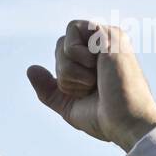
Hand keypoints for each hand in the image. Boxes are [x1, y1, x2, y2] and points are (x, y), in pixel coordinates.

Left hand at [27, 19, 155, 151]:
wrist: (124, 122)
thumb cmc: (103, 117)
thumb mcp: (68, 105)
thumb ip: (49, 89)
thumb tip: (31, 69)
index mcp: (94, 59)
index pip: (62, 54)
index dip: (64, 77)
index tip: (85, 92)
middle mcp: (100, 44)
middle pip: (60, 47)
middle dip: (66, 75)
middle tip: (90, 87)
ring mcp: (106, 37)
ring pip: (64, 43)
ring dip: (71, 70)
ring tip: (96, 79)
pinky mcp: (108, 33)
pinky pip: (72, 33)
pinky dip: (76, 60)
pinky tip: (98, 70)